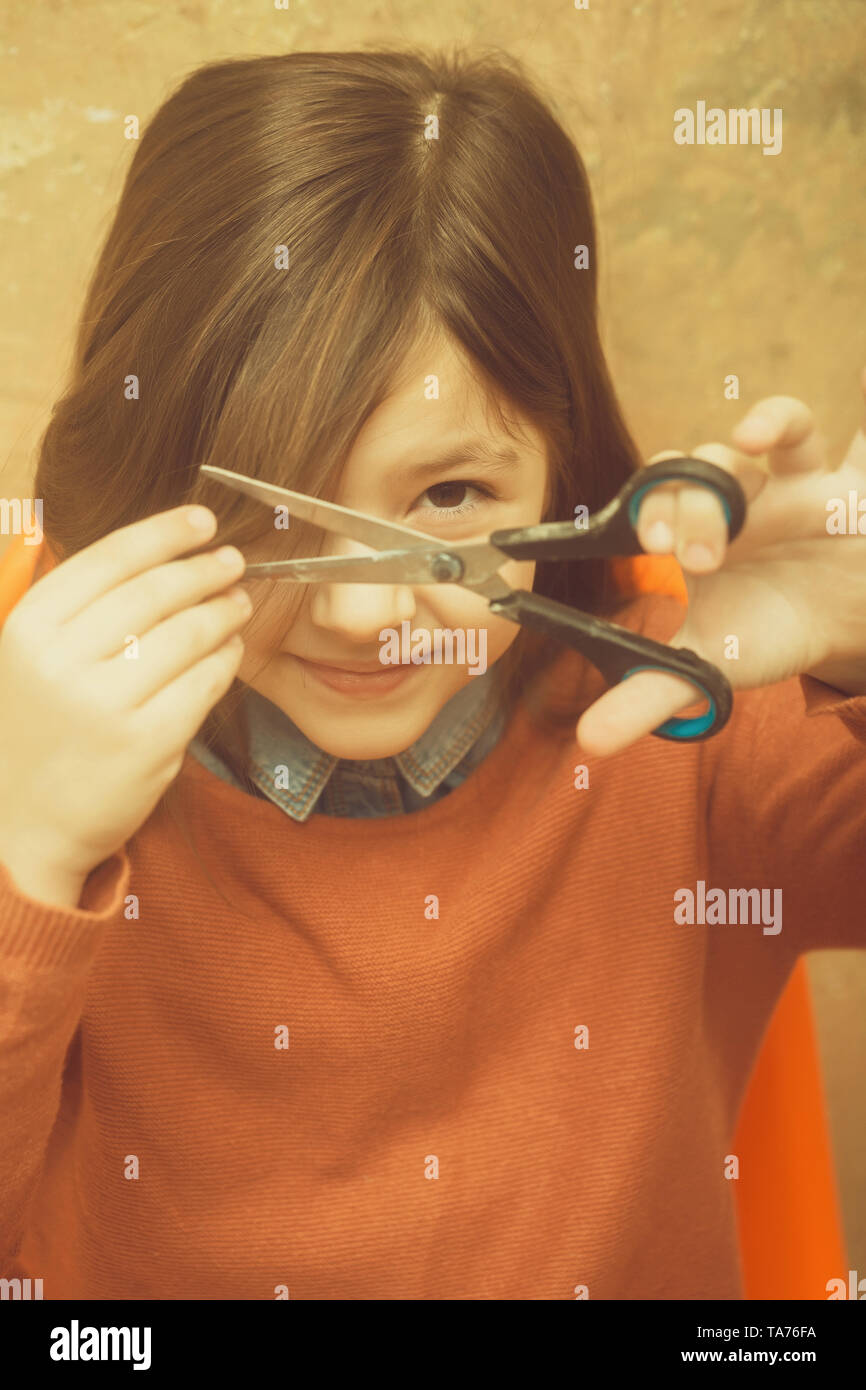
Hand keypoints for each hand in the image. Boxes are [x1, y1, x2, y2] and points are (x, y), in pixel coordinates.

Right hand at [0, 507, 250, 904]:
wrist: (20, 824)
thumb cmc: (36, 731)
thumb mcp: (30, 659)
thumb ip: (78, 610)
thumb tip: (156, 554)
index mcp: (29, 628)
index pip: (109, 558)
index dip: (163, 532)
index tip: (201, 520)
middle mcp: (62, 662)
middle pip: (154, 593)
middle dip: (203, 569)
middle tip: (233, 560)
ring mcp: (105, 705)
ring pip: (186, 636)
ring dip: (222, 612)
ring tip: (239, 601)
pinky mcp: (146, 744)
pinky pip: (203, 684)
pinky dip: (226, 661)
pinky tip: (233, 650)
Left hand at [576, 368, 865, 755]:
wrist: (855, 619)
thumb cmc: (774, 629)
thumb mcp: (711, 667)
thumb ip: (649, 697)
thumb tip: (587, 741)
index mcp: (681, 539)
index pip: (638, 508)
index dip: (620, 516)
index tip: (616, 548)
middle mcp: (717, 504)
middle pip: (676, 479)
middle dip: (667, 510)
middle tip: (665, 553)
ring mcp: (769, 485)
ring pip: (727, 456)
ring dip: (712, 492)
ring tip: (713, 546)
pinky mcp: (826, 477)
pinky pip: (798, 428)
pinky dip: (773, 419)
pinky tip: (752, 435)